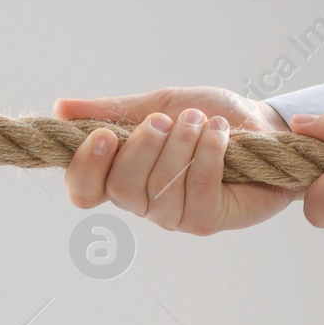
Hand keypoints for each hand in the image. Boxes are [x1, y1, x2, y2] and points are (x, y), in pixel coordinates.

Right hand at [54, 86, 297, 233]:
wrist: (263, 125)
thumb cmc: (207, 116)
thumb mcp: (156, 104)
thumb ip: (110, 110)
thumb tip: (60, 107)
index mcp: (122, 175)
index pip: (83, 191)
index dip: (85, 168)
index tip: (104, 134)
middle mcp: (143, 203)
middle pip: (120, 188)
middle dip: (142, 147)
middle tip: (165, 120)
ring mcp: (175, 216)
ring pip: (159, 189)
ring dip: (181, 145)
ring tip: (200, 120)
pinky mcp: (209, 220)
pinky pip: (198, 191)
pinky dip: (208, 154)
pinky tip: (220, 132)